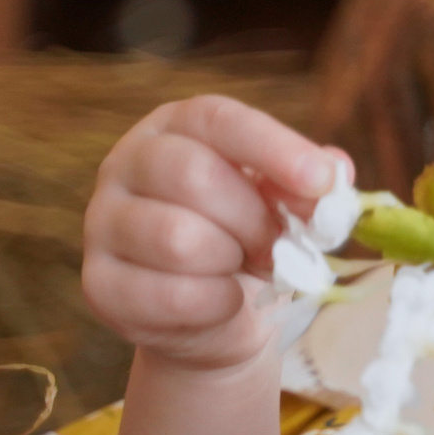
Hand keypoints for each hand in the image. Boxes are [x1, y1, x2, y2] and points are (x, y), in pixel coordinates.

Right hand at [82, 95, 347, 373]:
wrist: (218, 314)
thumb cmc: (251, 237)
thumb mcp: (285, 202)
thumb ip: (311, 184)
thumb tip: (335, 175)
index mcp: (177, 127)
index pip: (219, 120)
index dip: (274, 148)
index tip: (321, 182)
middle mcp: (127, 164)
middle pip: (194, 176)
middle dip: (254, 219)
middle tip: (278, 244)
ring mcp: (103, 222)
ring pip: (178, 238)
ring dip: (232, 261)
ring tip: (246, 268)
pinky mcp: (99, 283)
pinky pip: (169, 295)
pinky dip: (216, 304)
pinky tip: (223, 300)